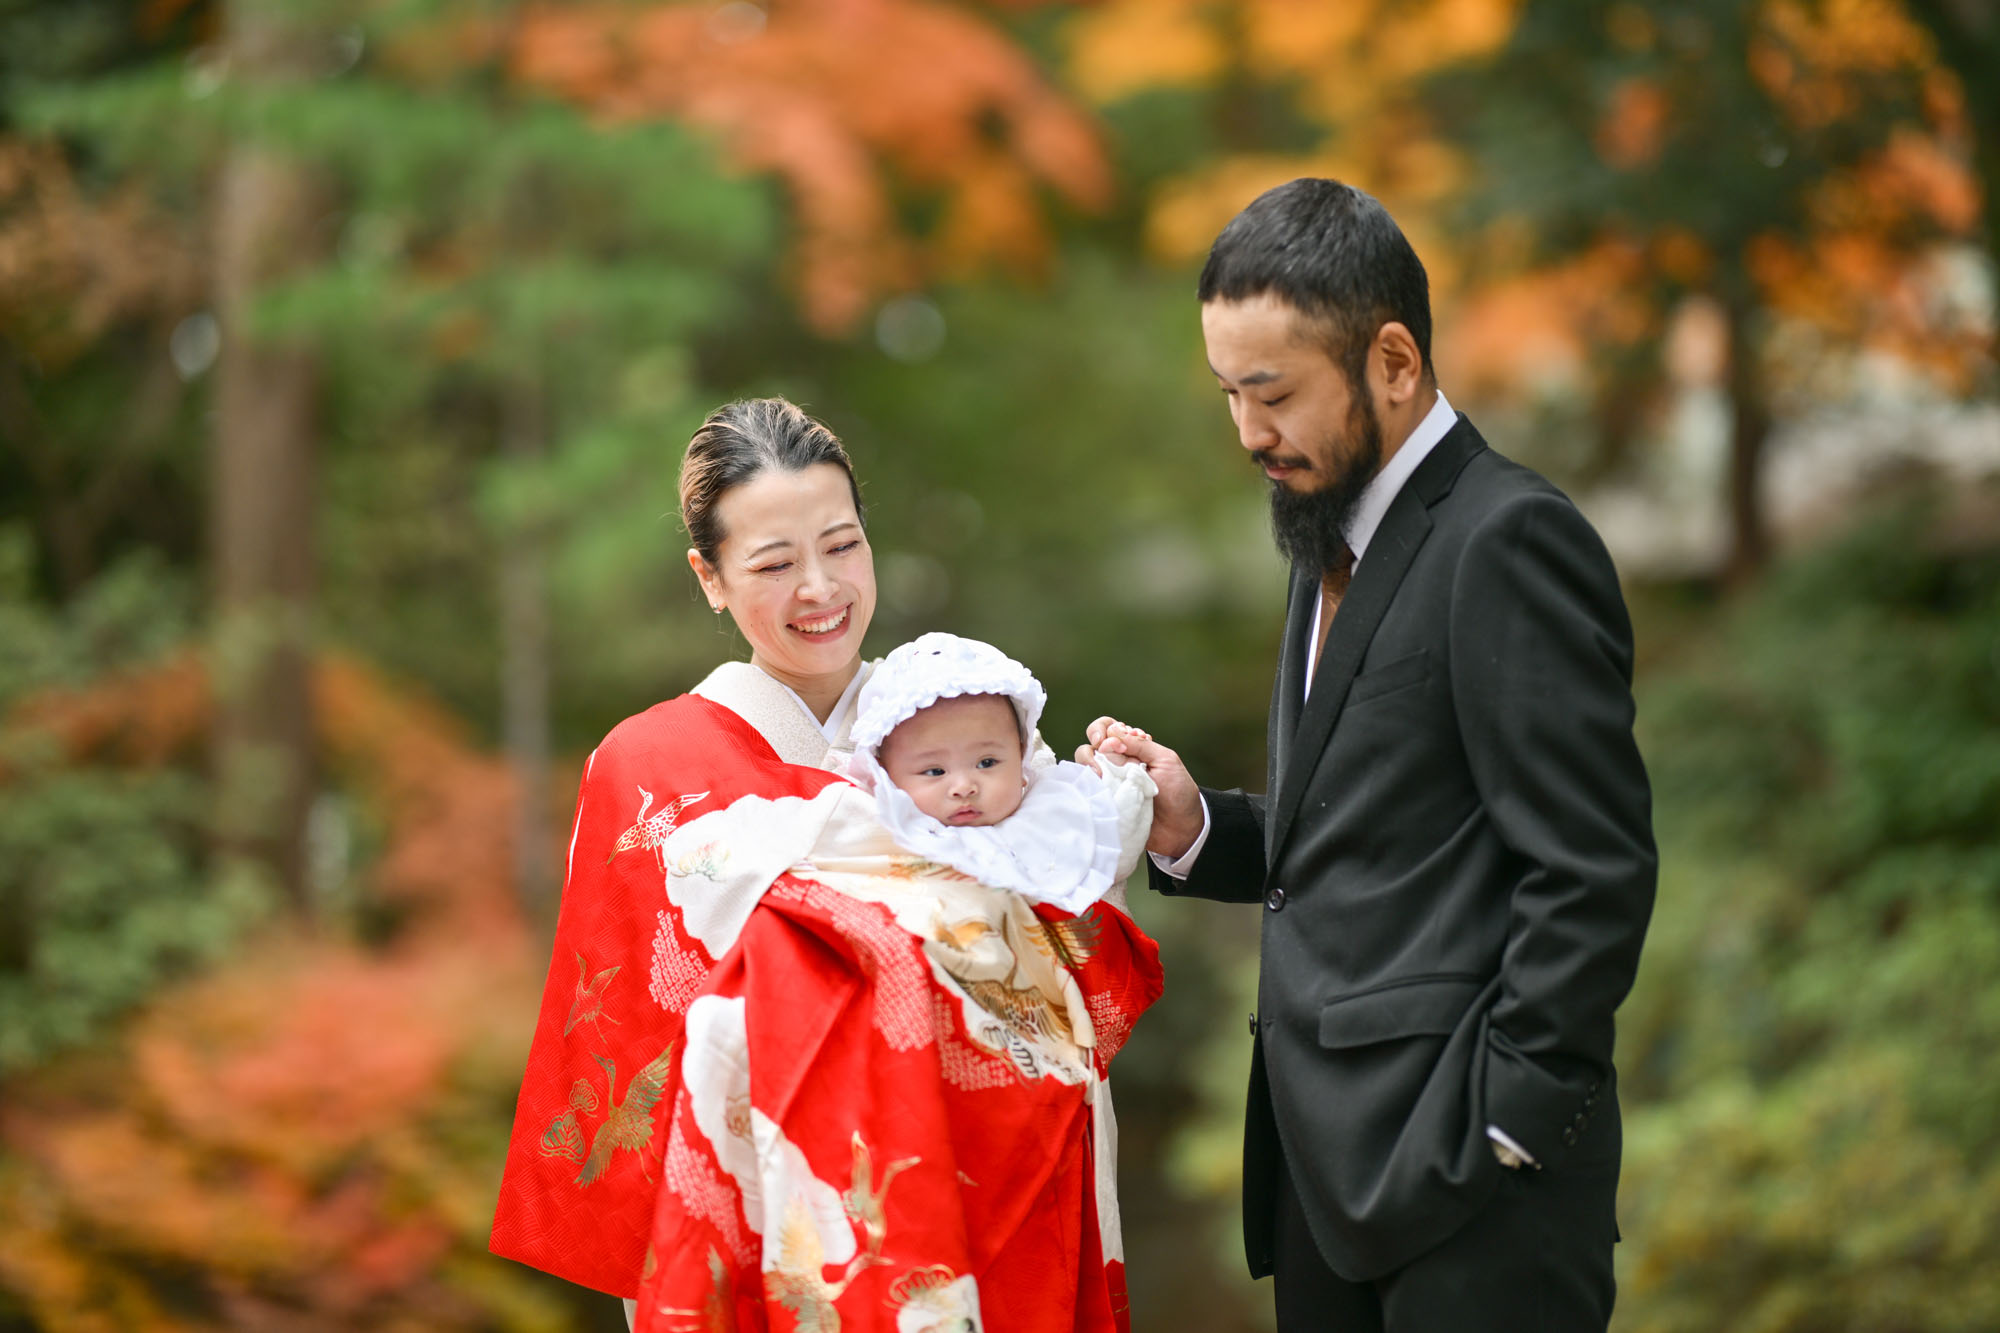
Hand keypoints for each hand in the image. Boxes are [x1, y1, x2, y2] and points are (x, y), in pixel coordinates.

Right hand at [1077, 717, 1200, 858]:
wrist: (1182, 827)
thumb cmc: (1178, 792)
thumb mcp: (1165, 760)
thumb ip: (1140, 746)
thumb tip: (1112, 734)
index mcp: (1132, 749)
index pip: (1107, 729)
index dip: (1102, 731)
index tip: (1113, 744)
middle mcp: (1116, 764)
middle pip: (1089, 747)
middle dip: (1092, 748)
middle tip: (1104, 758)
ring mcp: (1109, 785)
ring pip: (1083, 769)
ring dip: (1089, 767)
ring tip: (1103, 778)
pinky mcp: (1105, 803)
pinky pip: (1087, 793)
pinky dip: (1088, 789)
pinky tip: (1100, 793)